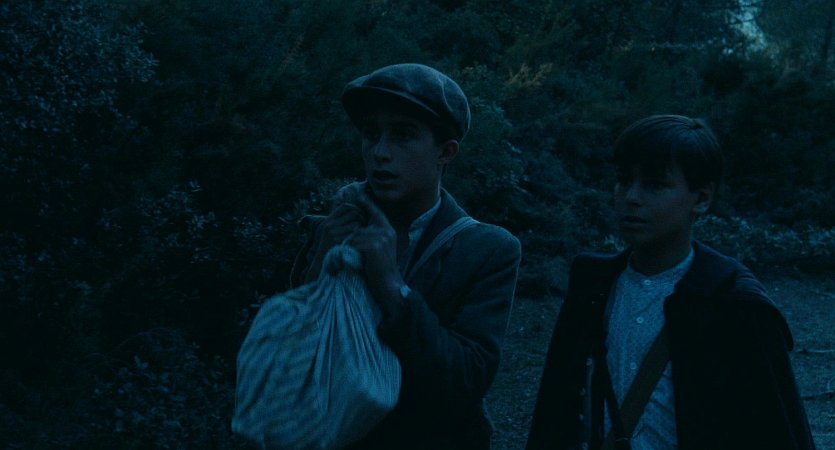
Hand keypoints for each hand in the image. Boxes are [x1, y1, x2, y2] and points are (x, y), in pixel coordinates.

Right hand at [305, 202, 365, 282]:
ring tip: (364, 234)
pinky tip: (362, 240)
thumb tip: (353, 213)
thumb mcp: (330, 233)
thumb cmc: (329, 249)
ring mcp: (333, 232)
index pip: (345, 206)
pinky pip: (355, 234)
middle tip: (366, 225)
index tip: (361, 216)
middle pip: (353, 212)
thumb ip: (339, 223)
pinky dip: (361, 236)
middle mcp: (329, 224)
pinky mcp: (338, 240)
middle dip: (362, 217)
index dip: (355, 209)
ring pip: (356, 223)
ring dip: (363, 228)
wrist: (321, 265)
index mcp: (328, 221)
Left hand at [346, 196, 405, 320]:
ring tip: (360, 259)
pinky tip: (359, 260)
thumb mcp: (379, 249)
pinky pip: (354, 244)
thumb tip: (358, 229)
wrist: (388, 284)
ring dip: (352, 248)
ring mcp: (380, 238)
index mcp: (388, 231)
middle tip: (358, 254)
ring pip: (355, 236)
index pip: (377, 213)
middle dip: (353, 240)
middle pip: (359, 228)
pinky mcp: (373, 245)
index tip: (360, 194)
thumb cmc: (380, 269)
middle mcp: (386, 231)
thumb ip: (373, 236)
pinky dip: (353, 252)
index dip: (368, 204)